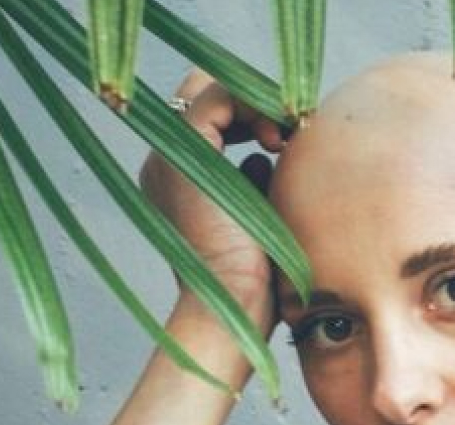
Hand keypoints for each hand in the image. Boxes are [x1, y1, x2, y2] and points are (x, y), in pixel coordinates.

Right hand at [139, 70, 287, 335]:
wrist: (237, 306)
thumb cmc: (259, 280)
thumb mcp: (261, 217)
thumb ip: (259, 179)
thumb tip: (269, 153)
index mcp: (181, 179)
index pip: (212, 115)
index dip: (253, 113)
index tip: (288, 144)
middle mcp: (167, 164)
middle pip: (206, 94)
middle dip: (254, 103)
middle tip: (287, 135)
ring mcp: (169, 157)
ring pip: (209, 88)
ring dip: (256, 102)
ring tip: (282, 139)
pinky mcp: (184, 153)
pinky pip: (215, 96)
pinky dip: (253, 105)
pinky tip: (276, 141)